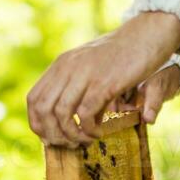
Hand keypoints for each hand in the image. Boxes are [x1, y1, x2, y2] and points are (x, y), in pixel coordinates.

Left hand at [26, 11, 179, 147]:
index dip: (38, 123)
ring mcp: (84, 74)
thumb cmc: (121, 55)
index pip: (33, 99)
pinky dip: (88, 130)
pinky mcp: (103, 83)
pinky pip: (85, 114)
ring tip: (85, 140)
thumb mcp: (90, 67)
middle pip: (43, 110)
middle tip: (69, 144)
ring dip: (71, 135)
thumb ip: (78, 88)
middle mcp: (68, 68)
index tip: (51, 137)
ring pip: (62, 114)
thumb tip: (72, 120)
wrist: (146, 35)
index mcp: (61, 65)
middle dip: (52, 134)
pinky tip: (98, 133)